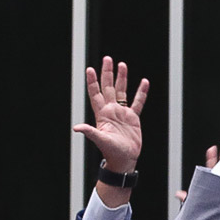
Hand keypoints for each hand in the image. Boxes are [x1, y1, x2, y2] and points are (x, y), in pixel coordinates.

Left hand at [75, 56, 148, 172]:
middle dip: (107, 73)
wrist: (124, 160)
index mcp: (102, 114)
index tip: (90, 69)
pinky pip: (137, 102)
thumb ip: (90, 132)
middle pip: (108, 87)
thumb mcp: (100, 140)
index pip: (95, 93)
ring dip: (122, 78)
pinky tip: (144, 83)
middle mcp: (111, 110)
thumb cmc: (111, 152)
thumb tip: (76, 127)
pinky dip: (141, 93)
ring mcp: (122, 113)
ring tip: (122, 65)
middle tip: (107, 59)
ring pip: (122, 91)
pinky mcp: (133, 118)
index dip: (92, 81)